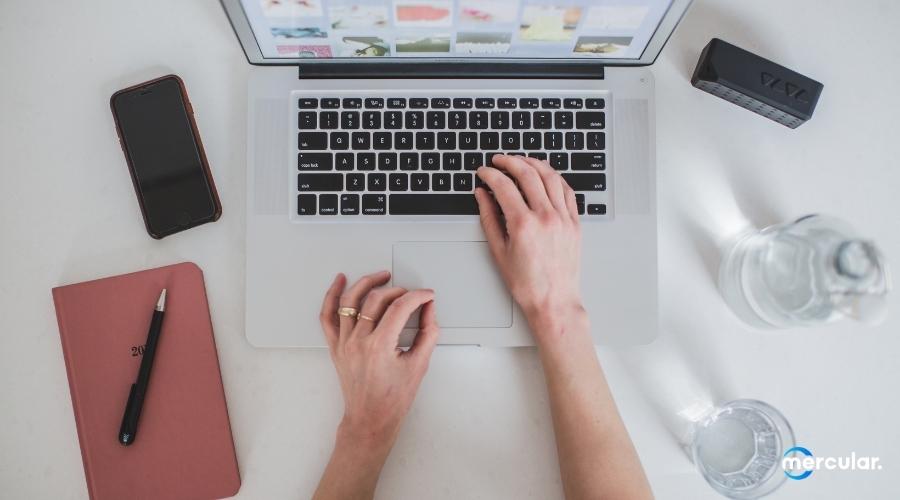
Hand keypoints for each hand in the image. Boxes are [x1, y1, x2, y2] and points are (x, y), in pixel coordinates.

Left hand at [319, 271, 439, 451]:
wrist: (370, 419)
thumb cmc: (392, 399)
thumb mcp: (419, 365)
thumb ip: (428, 333)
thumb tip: (429, 310)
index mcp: (380, 347)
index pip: (400, 307)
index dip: (417, 296)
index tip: (426, 295)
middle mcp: (359, 341)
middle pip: (377, 300)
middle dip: (398, 290)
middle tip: (411, 294)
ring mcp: (344, 343)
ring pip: (350, 301)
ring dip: (367, 283)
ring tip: (381, 276)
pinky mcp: (336, 346)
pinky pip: (328, 315)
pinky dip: (332, 295)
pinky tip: (340, 281)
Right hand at [474, 155, 584, 335]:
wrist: (553, 301)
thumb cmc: (526, 283)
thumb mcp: (498, 250)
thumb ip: (489, 217)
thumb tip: (482, 195)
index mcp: (524, 225)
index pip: (504, 186)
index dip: (490, 174)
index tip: (483, 172)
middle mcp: (546, 217)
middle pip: (527, 173)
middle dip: (510, 161)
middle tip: (499, 160)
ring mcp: (563, 218)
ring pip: (550, 176)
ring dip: (534, 163)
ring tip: (521, 161)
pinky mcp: (575, 222)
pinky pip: (567, 190)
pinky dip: (555, 178)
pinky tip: (546, 175)